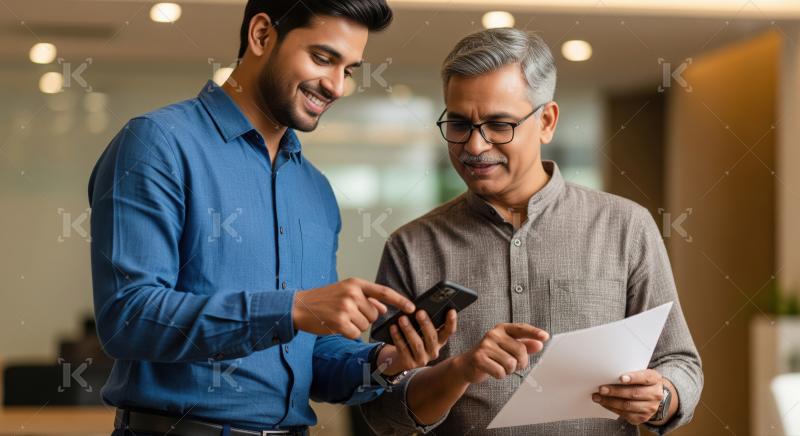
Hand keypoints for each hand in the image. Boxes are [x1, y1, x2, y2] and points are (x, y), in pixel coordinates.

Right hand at [292, 278, 414, 339]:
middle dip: (365, 317)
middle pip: (374, 314)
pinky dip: (348, 333)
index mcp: (355, 283)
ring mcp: (346, 308)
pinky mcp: (340, 322)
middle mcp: (352, 294)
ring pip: (365, 325)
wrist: (299, 306)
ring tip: (340, 318)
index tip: (412, 308)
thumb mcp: (345, 292)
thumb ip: (366, 298)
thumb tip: (384, 308)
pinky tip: (337, 326)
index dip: (400, 300)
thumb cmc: (323, 299)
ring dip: (356, 326)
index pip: (384, 292)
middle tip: (347, 313)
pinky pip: (356, 333)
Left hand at [376, 309, 457, 375]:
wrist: (399, 358)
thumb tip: (420, 307)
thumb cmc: (412, 337)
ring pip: (417, 344)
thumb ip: (424, 322)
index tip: (451, 310)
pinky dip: (397, 337)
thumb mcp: (420, 331)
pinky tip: (393, 328)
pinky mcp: (409, 364)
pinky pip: (403, 349)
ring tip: (402, 318)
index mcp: (440, 341)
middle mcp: (434, 352)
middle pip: (432, 337)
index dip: (451, 322)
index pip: (449, 331)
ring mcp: (422, 359)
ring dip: (409, 330)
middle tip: (419, 312)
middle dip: (426, 324)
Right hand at [451, 323, 548, 383]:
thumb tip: (539, 344)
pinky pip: (500, 371)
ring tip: (500, 366)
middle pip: (520, 351)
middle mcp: (493, 334)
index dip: (534, 332)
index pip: (521, 328)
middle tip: (512, 364)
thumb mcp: (508, 348)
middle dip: (520, 362)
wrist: (467, 365)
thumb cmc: (491, 355)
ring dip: (508, 370)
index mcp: (502, 329)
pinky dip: (500, 375)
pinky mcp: (479, 358)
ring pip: (511, 363)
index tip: (546, 337)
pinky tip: (493, 370)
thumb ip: (524, 345)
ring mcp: (485, 345)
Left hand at [592, 369, 665, 425]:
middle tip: (601, 389)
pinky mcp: (642, 418)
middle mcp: (655, 394)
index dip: (633, 378)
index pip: (645, 378)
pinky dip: (612, 408)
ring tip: (598, 397)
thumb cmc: (642, 381)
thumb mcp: (640, 372)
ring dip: (610, 401)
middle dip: (615, 391)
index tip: (620, 378)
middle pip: (634, 393)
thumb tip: (608, 373)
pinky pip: (625, 414)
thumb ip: (629, 372)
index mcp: (654, 379)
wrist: (653, 395)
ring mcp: (650, 408)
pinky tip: (604, 403)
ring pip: (628, 405)